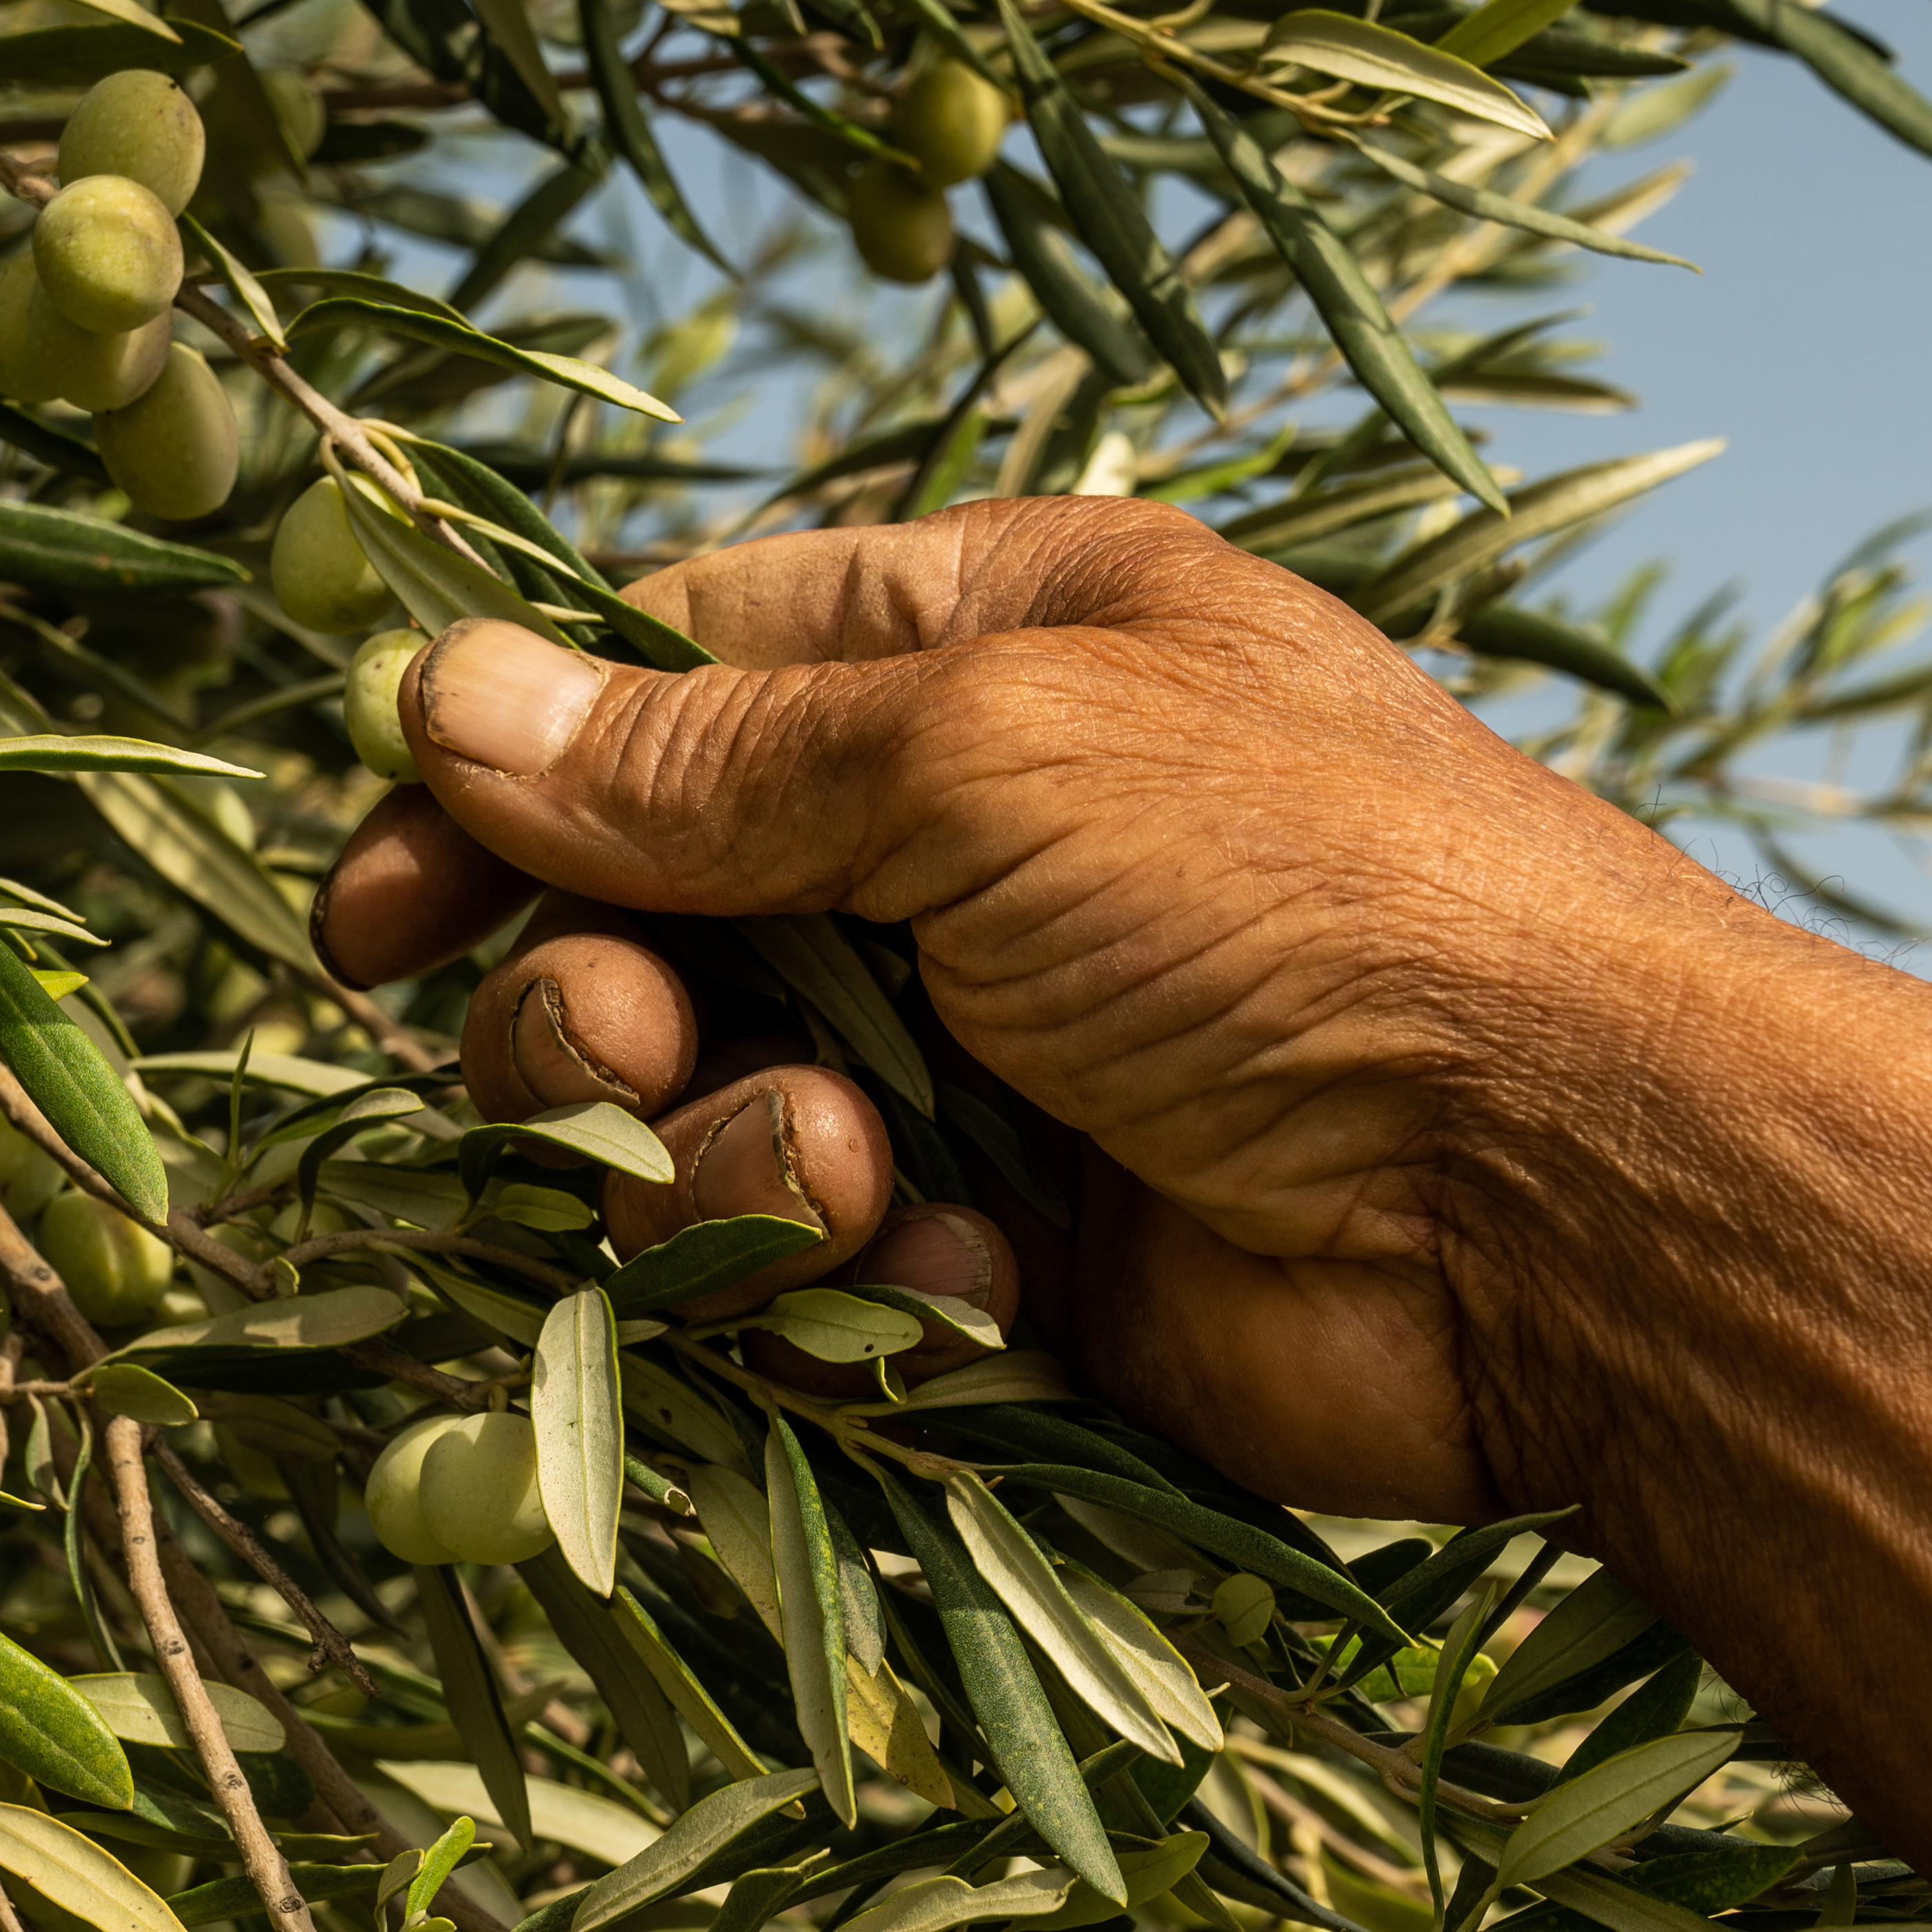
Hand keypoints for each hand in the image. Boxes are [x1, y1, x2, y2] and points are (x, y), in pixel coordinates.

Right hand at [311, 495, 1696, 1522]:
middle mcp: (966, 843)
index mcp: (981, 647)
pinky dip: (852, 1284)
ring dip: (718, 1165)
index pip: (663, 686)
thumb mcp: (985, 754)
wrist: (1559, 1200)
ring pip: (694, 1122)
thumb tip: (437, 695)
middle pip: (632, 925)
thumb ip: (701, 759)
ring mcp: (981, 1058)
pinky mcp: (1004, 1256)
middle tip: (615, 1056)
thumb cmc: (1301, 894)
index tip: (372, 906)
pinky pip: (811, 1275)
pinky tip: (968, 1282)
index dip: (498, 792)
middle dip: (581, 1009)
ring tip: (849, 1183)